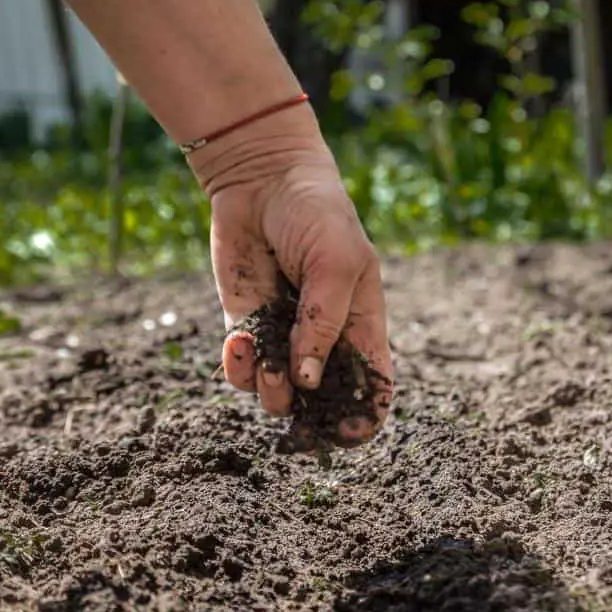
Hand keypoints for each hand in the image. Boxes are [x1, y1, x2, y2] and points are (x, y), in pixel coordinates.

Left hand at [192, 120, 393, 446]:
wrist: (262, 179)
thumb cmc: (317, 214)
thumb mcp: (337, 263)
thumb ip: (325, 323)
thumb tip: (307, 381)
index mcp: (363, 327)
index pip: (372, 388)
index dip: (363, 419)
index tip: (346, 433)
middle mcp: (324, 339)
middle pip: (323, 403)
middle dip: (310, 416)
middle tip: (296, 403)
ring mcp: (283, 335)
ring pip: (278, 393)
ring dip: (271, 392)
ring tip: (267, 365)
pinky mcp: (246, 324)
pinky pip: (243, 366)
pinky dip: (239, 366)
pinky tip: (240, 344)